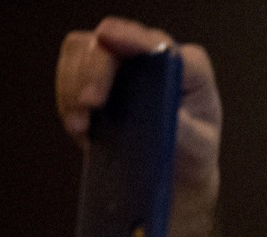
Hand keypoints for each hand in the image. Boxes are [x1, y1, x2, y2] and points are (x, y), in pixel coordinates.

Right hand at [56, 17, 220, 227]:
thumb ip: (188, 131)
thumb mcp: (199, 147)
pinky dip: (66, 100)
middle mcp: (152, 53)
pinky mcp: (96, 76)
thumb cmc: (194, 151)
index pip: (157, 43)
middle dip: (93, 69)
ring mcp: (121, 61)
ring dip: (72, 85)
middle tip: (88, 103)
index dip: (130, 37)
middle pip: (109, 41)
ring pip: (80, 50)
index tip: (106, 39)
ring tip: (78, 125)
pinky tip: (78, 128)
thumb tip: (170, 118)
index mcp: (187, 65)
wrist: (175, 168)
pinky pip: (69, 73)